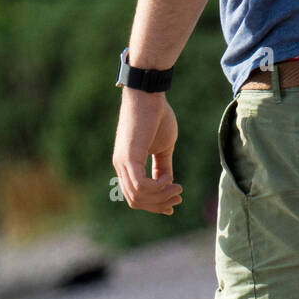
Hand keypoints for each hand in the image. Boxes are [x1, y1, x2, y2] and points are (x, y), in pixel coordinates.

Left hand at [112, 89, 182, 214]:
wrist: (149, 93)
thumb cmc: (156, 116)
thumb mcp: (163, 148)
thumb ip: (163, 167)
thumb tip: (168, 185)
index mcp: (127, 165)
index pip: (135, 196)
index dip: (154, 205)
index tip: (173, 205)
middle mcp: (121, 166)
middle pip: (136, 201)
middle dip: (159, 204)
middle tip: (178, 197)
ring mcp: (122, 162)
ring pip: (138, 196)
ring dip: (161, 196)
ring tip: (177, 187)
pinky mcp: (129, 157)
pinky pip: (140, 185)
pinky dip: (156, 188)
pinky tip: (168, 180)